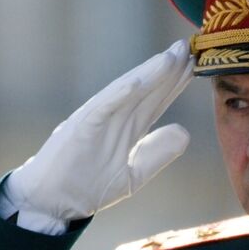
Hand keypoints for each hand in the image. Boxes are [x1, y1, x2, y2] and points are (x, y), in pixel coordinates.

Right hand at [6, 40, 192, 226]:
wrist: (52, 203)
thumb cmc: (88, 187)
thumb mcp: (134, 174)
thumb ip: (157, 153)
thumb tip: (184, 132)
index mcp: (126, 128)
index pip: (156, 100)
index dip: (175, 82)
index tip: (196, 62)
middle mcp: (113, 118)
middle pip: (147, 90)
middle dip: (168, 69)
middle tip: (189, 45)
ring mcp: (96, 120)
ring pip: (127, 92)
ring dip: (149, 74)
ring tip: (171, 56)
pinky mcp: (80, 129)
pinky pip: (101, 108)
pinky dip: (118, 94)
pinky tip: (137, 81)